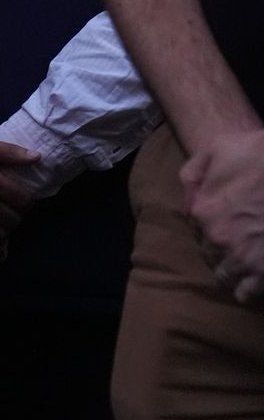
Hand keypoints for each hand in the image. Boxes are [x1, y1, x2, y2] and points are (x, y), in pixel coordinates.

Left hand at [181, 129, 263, 305]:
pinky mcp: (263, 274)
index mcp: (202, 210)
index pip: (198, 230)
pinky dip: (252, 291)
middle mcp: (217, 238)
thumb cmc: (260, 156)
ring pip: (227, 278)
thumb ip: (195, 170)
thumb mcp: (219, 149)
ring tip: (249, 266)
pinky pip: (248, 294)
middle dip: (224, 251)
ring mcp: (242, 258)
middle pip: (212, 254)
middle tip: (243, 246)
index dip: (213, 228)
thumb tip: (187, 191)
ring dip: (236, 274)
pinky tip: (258, 282)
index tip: (230, 226)